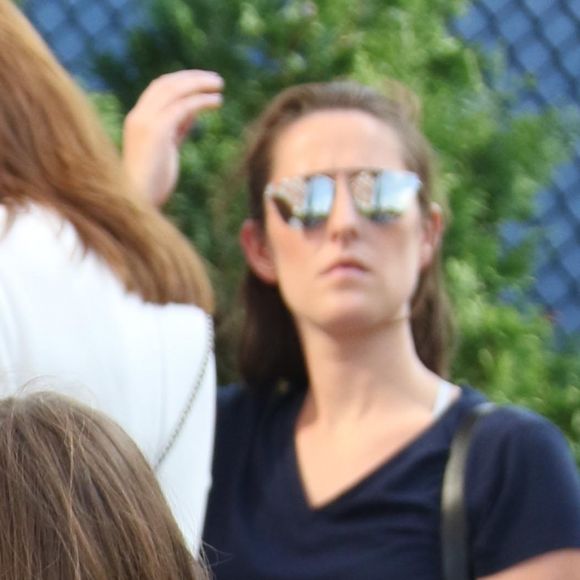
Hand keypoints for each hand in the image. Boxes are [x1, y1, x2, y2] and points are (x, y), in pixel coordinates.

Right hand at [123, 69, 223, 206]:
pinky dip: (201, 101)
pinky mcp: (157, 130)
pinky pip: (183, 107)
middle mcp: (139, 116)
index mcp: (137, 121)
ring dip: (199, 85)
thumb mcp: (166, 151)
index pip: (158, 90)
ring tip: (219, 87)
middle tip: (215, 80)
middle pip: (165, 84)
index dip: (181, 83)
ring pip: (174, 90)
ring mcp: (146, 122)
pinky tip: (216, 101)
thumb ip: (175, 130)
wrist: (137, 202)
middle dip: (191, 78)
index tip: (201, 84)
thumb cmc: (152, 184)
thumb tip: (191, 114)